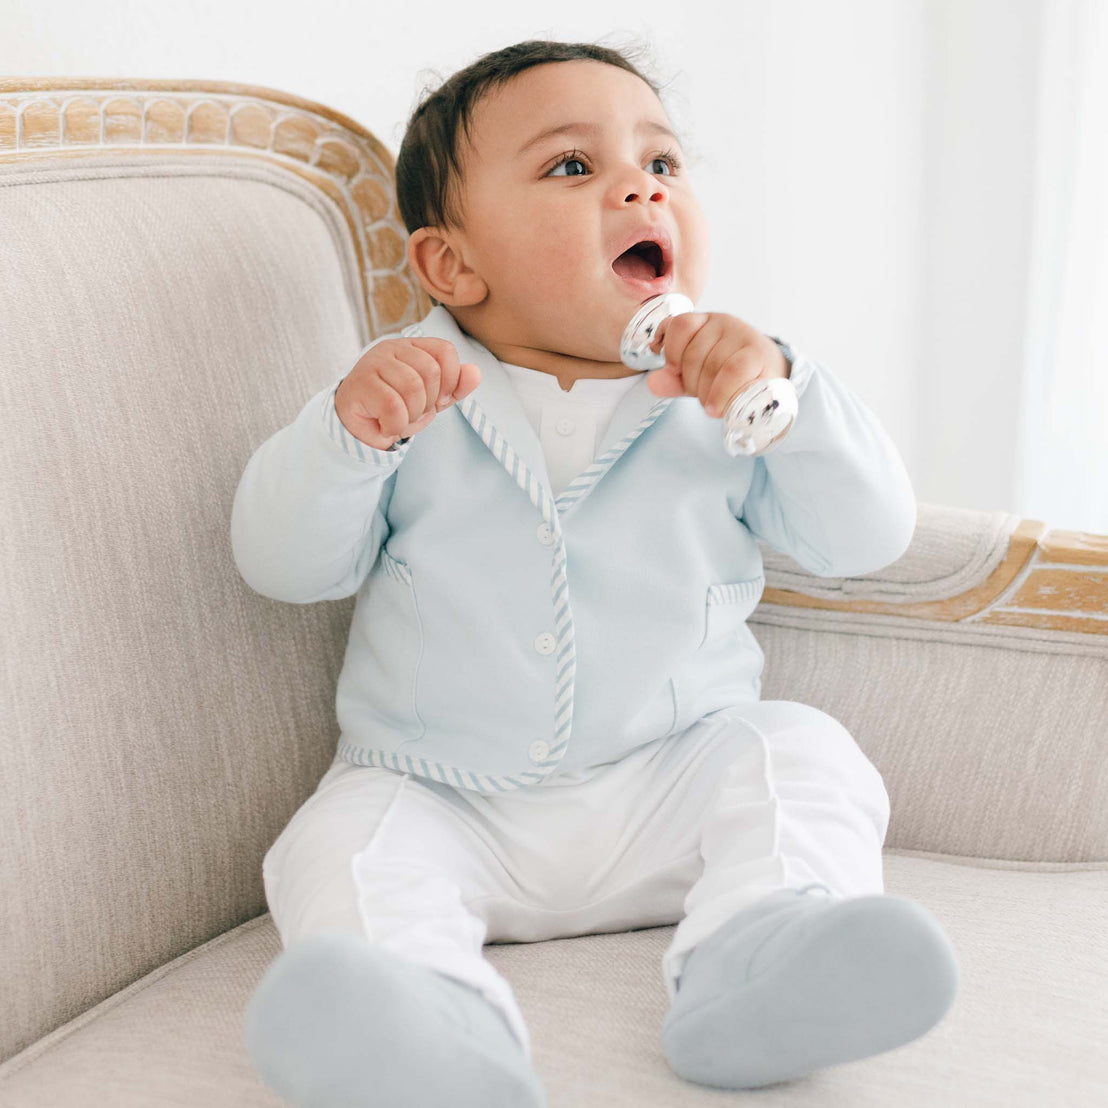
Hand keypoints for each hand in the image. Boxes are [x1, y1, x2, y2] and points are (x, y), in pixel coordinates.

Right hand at [335, 338, 481, 449]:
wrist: (360, 427)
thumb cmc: (397, 408)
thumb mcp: (433, 399)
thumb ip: (455, 386)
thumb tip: (476, 372)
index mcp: (412, 347)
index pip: (445, 350)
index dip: (451, 379)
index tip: (440, 399)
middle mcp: (391, 348)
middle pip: (430, 371)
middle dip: (428, 402)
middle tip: (413, 411)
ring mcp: (372, 363)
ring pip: (412, 388)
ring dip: (411, 414)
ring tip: (399, 418)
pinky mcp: (359, 384)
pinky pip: (392, 406)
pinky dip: (396, 424)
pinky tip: (387, 425)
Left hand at [643, 312, 788, 416]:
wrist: (771, 380)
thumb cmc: (729, 377)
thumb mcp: (697, 377)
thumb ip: (674, 380)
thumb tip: (653, 383)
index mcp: (704, 322)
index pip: (680, 325)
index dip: (672, 352)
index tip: (675, 372)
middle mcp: (723, 323)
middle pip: (693, 353)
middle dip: (692, 382)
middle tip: (702, 396)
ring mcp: (742, 336)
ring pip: (712, 364)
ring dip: (707, 392)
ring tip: (712, 404)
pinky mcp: (758, 354)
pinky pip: (732, 370)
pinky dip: (721, 392)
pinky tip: (716, 407)